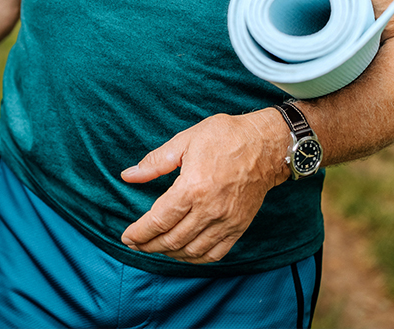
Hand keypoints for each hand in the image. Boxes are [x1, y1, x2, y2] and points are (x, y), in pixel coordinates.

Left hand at [119, 111, 288, 263]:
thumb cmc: (225, 137)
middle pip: (172, 239)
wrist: (267, 145)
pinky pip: (215, 253)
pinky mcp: (239, 226)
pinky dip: (195, 258)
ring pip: (192, 250)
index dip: (140, 232)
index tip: (127, 237)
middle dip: (149, 245)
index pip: (159, 220)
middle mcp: (210, 209)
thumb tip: (128, 175)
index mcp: (193, 187)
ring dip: (169, 253)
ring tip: (154, 247)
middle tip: (136, 244)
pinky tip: (183, 252)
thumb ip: (155, 162)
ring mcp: (227, 221)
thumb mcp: (185, 140)